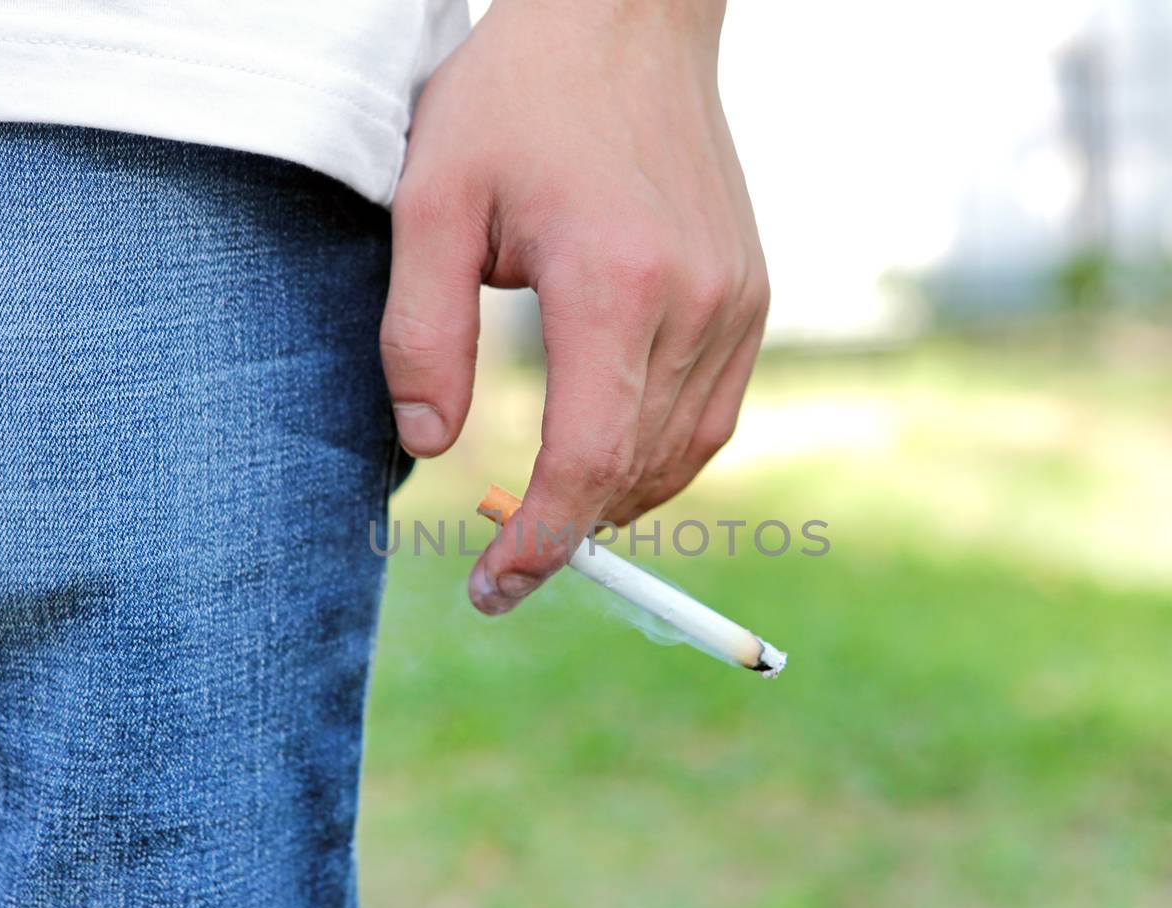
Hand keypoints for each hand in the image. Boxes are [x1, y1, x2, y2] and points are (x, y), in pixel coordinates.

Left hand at [380, 0, 767, 614]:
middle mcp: (696, 302)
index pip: (591, 458)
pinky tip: (612, 456)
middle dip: (570, 530)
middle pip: (640, 470)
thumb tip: (432, 446)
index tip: (494, 587)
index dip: (543, 541)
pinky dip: (663, 456)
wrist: (626, 18)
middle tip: (503, 559)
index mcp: (614, 281)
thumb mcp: (432, 199)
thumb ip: (420, 332)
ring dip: (618, 500)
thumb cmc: (517, 98)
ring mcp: (737, 300)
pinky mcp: (752, 293)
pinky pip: (715, 412)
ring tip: (554, 514)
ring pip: (687, 453)